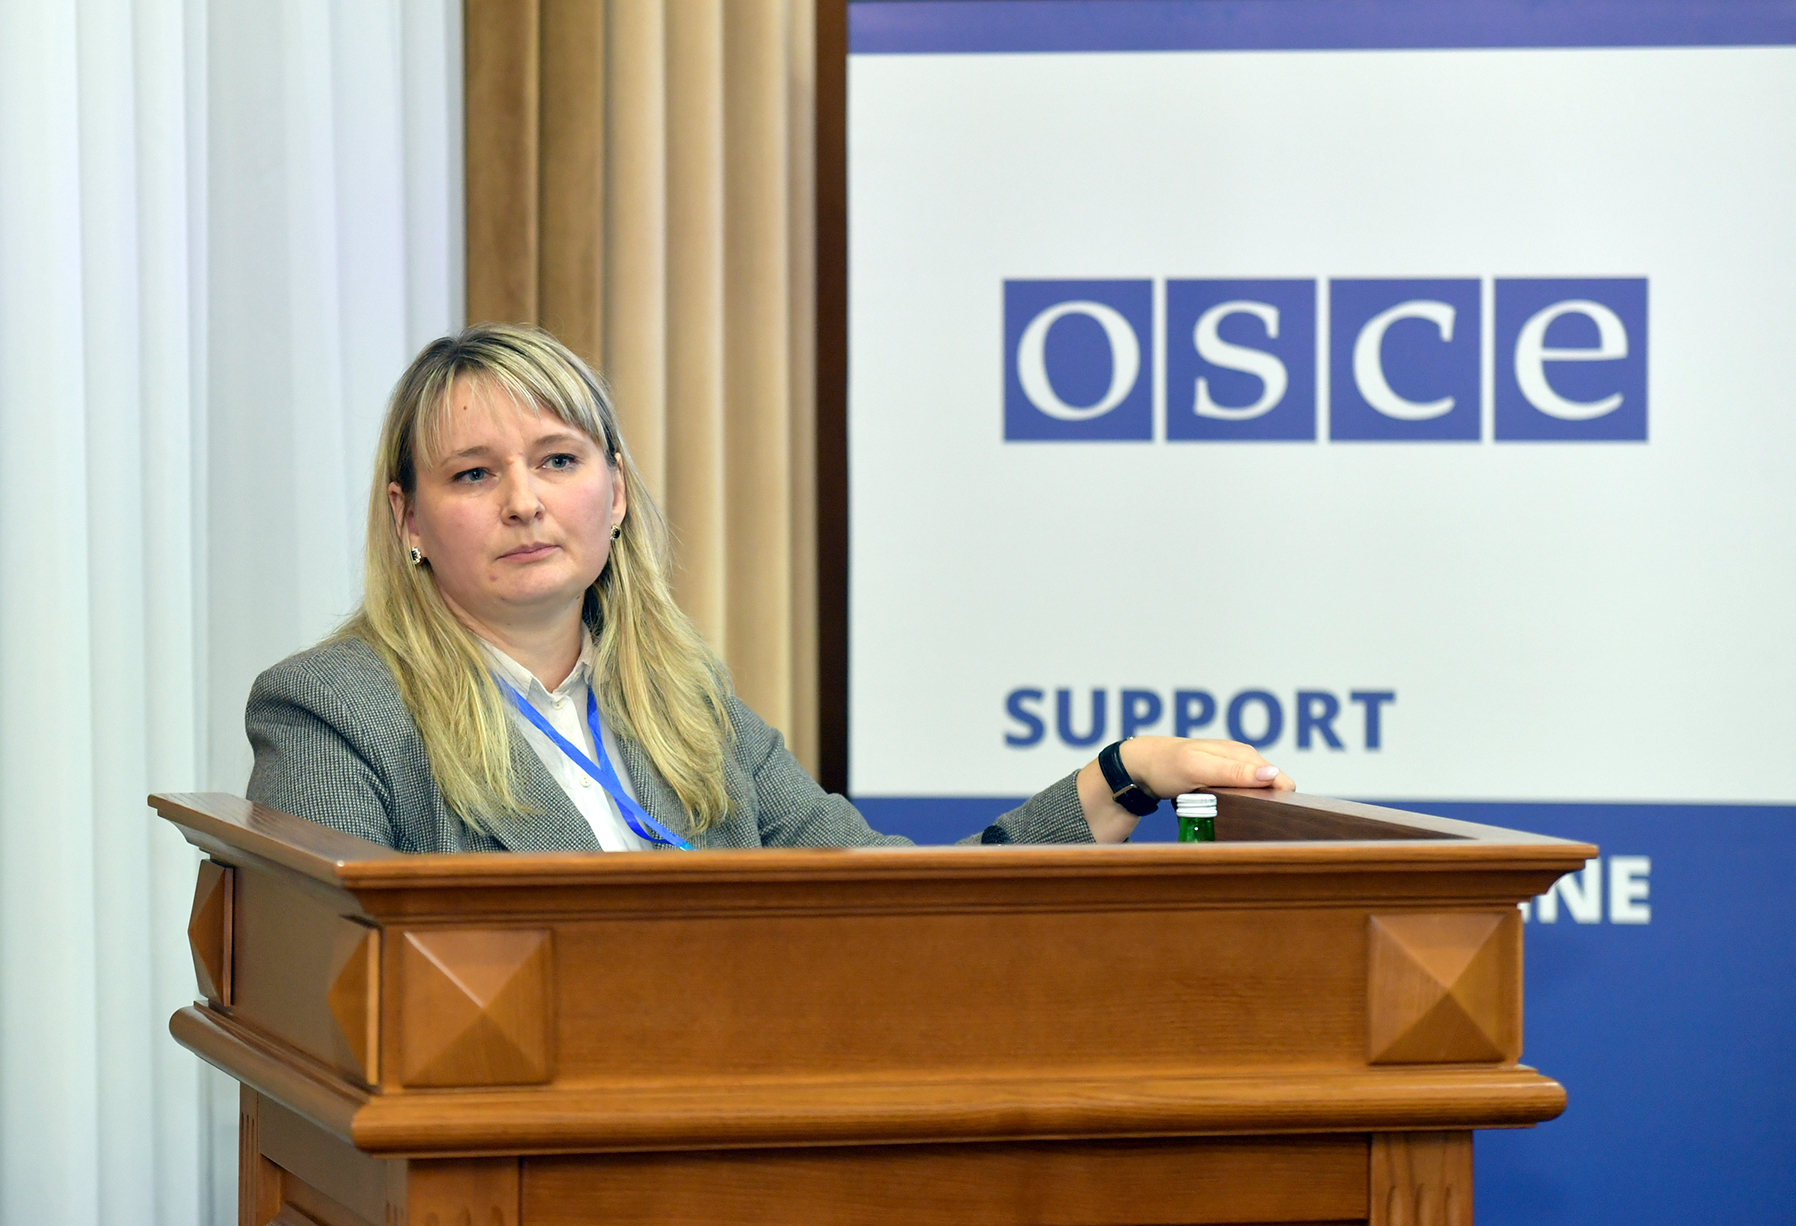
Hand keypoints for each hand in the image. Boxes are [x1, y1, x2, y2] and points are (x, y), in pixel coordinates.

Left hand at [1077, 737, 1293, 842]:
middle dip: (1268, 805)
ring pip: (1257, 794)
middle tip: (1251, 825)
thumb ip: (1234, 772)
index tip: (1270, 819)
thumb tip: (1272, 774)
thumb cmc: (1167, 765)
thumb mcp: (1199, 768)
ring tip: (1241, 823)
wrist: (1140, 767)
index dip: (1281, 799)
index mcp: (1242, 754)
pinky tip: (1231, 816)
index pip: (1280, 780)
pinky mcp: (1222, 782)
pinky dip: (1239, 807)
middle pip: (1272, 789)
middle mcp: (1242, 760)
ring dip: (1252, 808)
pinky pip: (1241, 797)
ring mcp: (1232, 771)